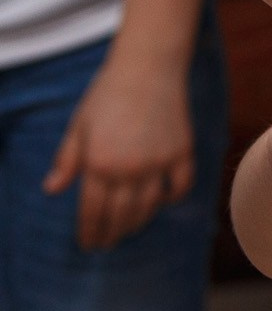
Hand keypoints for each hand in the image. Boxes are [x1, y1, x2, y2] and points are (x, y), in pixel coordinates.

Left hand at [42, 54, 193, 249]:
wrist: (148, 67)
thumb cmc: (107, 94)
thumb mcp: (78, 126)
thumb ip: (67, 160)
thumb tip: (51, 190)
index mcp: (99, 163)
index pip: (92, 211)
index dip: (90, 231)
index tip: (88, 244)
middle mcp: (129, 167)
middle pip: (121, 214)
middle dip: (112, 233)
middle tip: (107, 243)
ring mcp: (158, 161)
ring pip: (149, 206)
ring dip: (138, 222)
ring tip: (130, 229)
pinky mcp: (182, 151)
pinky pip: (180, 185)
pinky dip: (172, 198)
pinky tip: (162, 201)